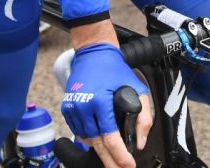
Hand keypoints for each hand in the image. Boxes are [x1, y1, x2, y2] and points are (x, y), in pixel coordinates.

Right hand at [61, 43, 152, 167]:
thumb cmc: (115, 69)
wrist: (93, 52)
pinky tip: (99, 141)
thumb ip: (143, 117)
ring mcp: (73, 107)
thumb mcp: (137, 88)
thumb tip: (139, 142)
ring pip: (86, 139)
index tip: (128, 165)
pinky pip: (77, 130)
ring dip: (100, 149)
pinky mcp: (67, 107)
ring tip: (112, 156)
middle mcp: (84, 106)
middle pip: (97, 144)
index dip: (120, 156)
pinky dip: (88, 138)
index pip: (110, 137)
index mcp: (100, 101)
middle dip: (110, 161)